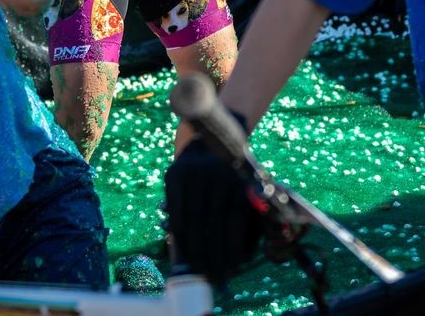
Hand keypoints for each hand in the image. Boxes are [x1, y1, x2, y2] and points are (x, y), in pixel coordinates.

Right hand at [164, 126, 261, 285]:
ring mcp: (195, 173)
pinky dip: (177, 230)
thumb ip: (250, 225)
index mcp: (242, 181)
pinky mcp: (175, 173)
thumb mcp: (247, 197)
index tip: (229, 272)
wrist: (209, 146)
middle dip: (212, 256)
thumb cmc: (232, 183)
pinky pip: (175, 209)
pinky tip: (180, 246)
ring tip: (196, 269)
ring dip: (193, 249)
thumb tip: (242, 259)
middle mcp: (220, 175)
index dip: (231, 251)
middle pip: (213, 225)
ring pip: (192, 220)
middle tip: (211, 278)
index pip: (235, 223)